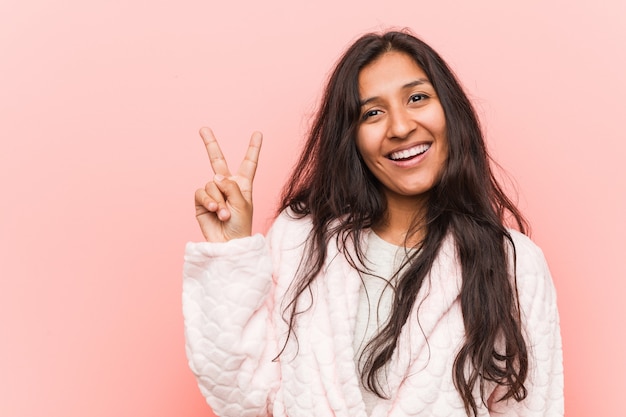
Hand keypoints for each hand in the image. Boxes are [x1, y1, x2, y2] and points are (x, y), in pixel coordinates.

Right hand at [194, 127, 261, 241]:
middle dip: (210, 144)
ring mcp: (213, 193)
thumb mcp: (242, 203)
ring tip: (225, 213)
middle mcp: (227, 186)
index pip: (249, 163)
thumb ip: (231, 186)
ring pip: (212, 184)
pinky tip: (215, 210)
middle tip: (203, 128)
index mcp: (243, 185)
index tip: (258, 133)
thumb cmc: (241, 226)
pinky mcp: (202, 201)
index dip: (253, 148)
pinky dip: (209, 201)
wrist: (228, 244)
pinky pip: (202, 192)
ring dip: (219, 199)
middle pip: (217, 160)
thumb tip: (215, 176)